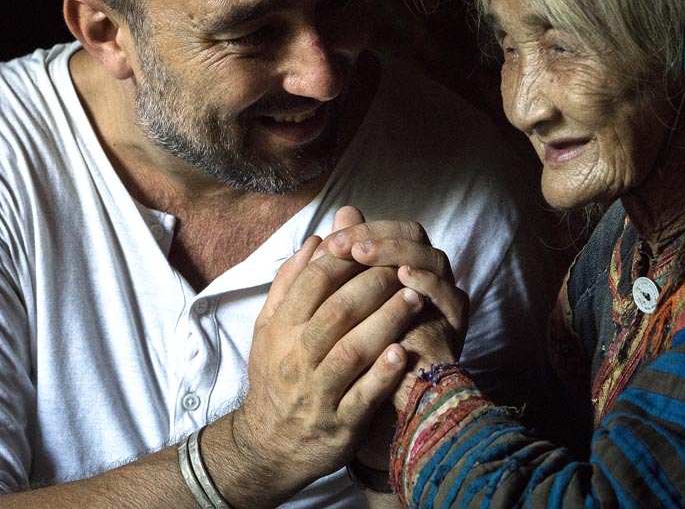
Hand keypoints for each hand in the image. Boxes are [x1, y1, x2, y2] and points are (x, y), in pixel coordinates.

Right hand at [232, 232, 424, 502]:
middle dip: (373, 284)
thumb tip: (317, 239)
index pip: (314, 282)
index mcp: (281, 329)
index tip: (373, 245)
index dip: (346, 259)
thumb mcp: (270, 327)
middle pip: (337, 311)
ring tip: (416, 298)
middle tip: (404, 267)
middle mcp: (297, 358)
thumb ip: (291, 282)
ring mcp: (318, 392)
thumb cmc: (276, 374)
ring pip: (352, 350)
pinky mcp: (340, 424)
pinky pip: (363, 396)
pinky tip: (404, 352)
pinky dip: (382, 374)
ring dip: (386, 321)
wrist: (268, 445)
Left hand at [316, 207, 468, 416]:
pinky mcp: (457, 325)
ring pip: (433, 259)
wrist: (385, 411)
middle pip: (414, 237)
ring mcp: (445, 300)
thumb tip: (315, 238)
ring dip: (399, 252)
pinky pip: (450, 296)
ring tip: (365, 254)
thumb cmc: (358, 362)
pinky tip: (406, 278)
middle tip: (347, 244)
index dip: (364, 230)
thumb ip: (332, 279)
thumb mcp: (338, 319)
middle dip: (378, 237)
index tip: (332, 239)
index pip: (392, 231)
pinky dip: (429, 283)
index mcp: (404, 270)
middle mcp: (428, 279)